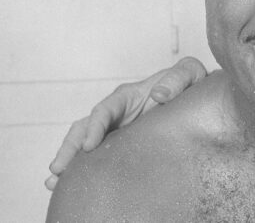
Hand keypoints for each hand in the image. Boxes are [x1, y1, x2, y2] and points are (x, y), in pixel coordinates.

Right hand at [45, 57, 206, 190]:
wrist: (197, 96)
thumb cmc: (191, 81)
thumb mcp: (188, 72)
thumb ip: (176, 79)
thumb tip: (159, 95)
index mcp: (128, 95)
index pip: (105, 109)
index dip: (96, 126)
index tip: (90, 145)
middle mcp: (117, 111)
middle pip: (85, 127)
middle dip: (70, 148)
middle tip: (58, 170)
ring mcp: (117, 128)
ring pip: (85, 142)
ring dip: (70, 160)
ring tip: (55, 182)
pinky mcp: (122, 143)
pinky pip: (99, 154)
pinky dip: (83, 167)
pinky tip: (69, 183)